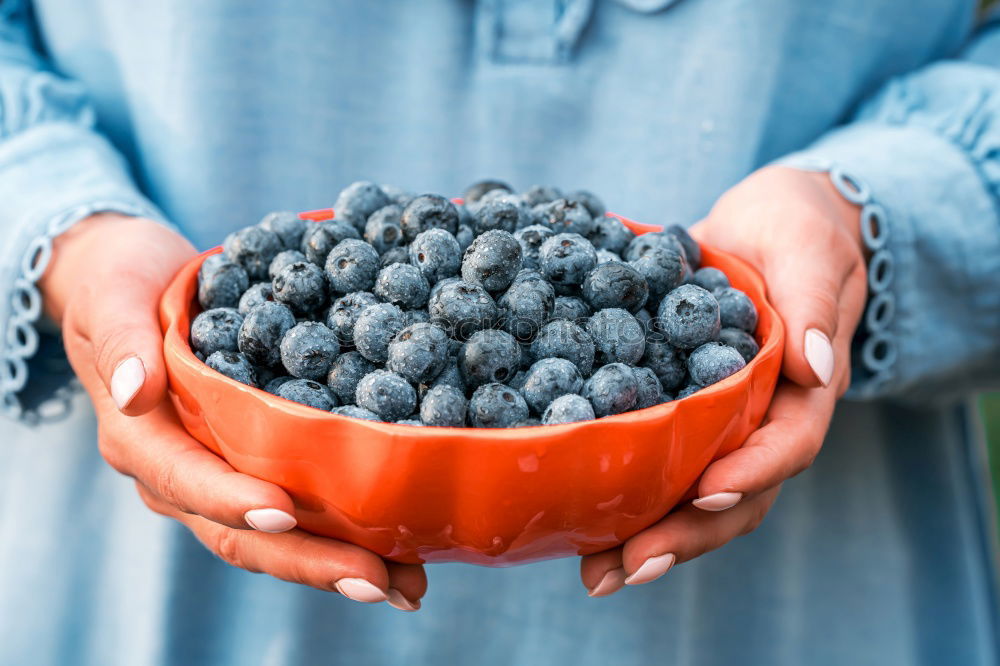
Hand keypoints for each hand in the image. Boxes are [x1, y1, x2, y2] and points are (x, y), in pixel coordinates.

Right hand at [43, 214, 425, 609]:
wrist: (132, 285)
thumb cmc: (120, 285)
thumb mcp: (113, 297)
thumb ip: (122, 343)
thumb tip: (134, 391)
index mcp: (143, 441)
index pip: (188, 481)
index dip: (231, 499)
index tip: (283, 511)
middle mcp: (180, 476)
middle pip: (243, 534)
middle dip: (310, 561)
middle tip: (378, 580)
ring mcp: (219, 479)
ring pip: (276, 539)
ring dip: (339, 564)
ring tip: (407, 585)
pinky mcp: (253, 469)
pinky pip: (298, 512)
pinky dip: (346, 534)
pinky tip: (401, 549)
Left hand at [580, 166, 868, 595]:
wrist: (765, 221)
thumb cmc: (798, 227)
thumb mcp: (809, 248)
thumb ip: (813, 302)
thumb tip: (815, 368)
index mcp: (803, 390)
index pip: (786, 446)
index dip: (749, 475)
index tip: (703, 495)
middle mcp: (760, 419)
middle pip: (732, 495)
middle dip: (683, 535)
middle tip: (626, 569)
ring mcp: (718, 421)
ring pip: (690, 493)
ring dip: (646, 535)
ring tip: (595, 574)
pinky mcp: (676, 407)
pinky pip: (654, 457)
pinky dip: (621, 491)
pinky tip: (575, 518)